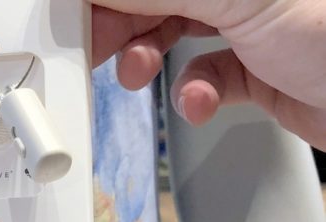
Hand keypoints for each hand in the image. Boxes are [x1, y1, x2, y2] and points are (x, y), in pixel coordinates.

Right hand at [90, 0, 325, 149]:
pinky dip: (193, 94)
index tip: (74, 13)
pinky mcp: (256, 68)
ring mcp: (250, 22)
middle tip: (93, 47)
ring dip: (148, 59)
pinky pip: (205, 77)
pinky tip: (200, 100)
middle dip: (121, 21)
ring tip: (141, 74)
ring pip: (172, 33)